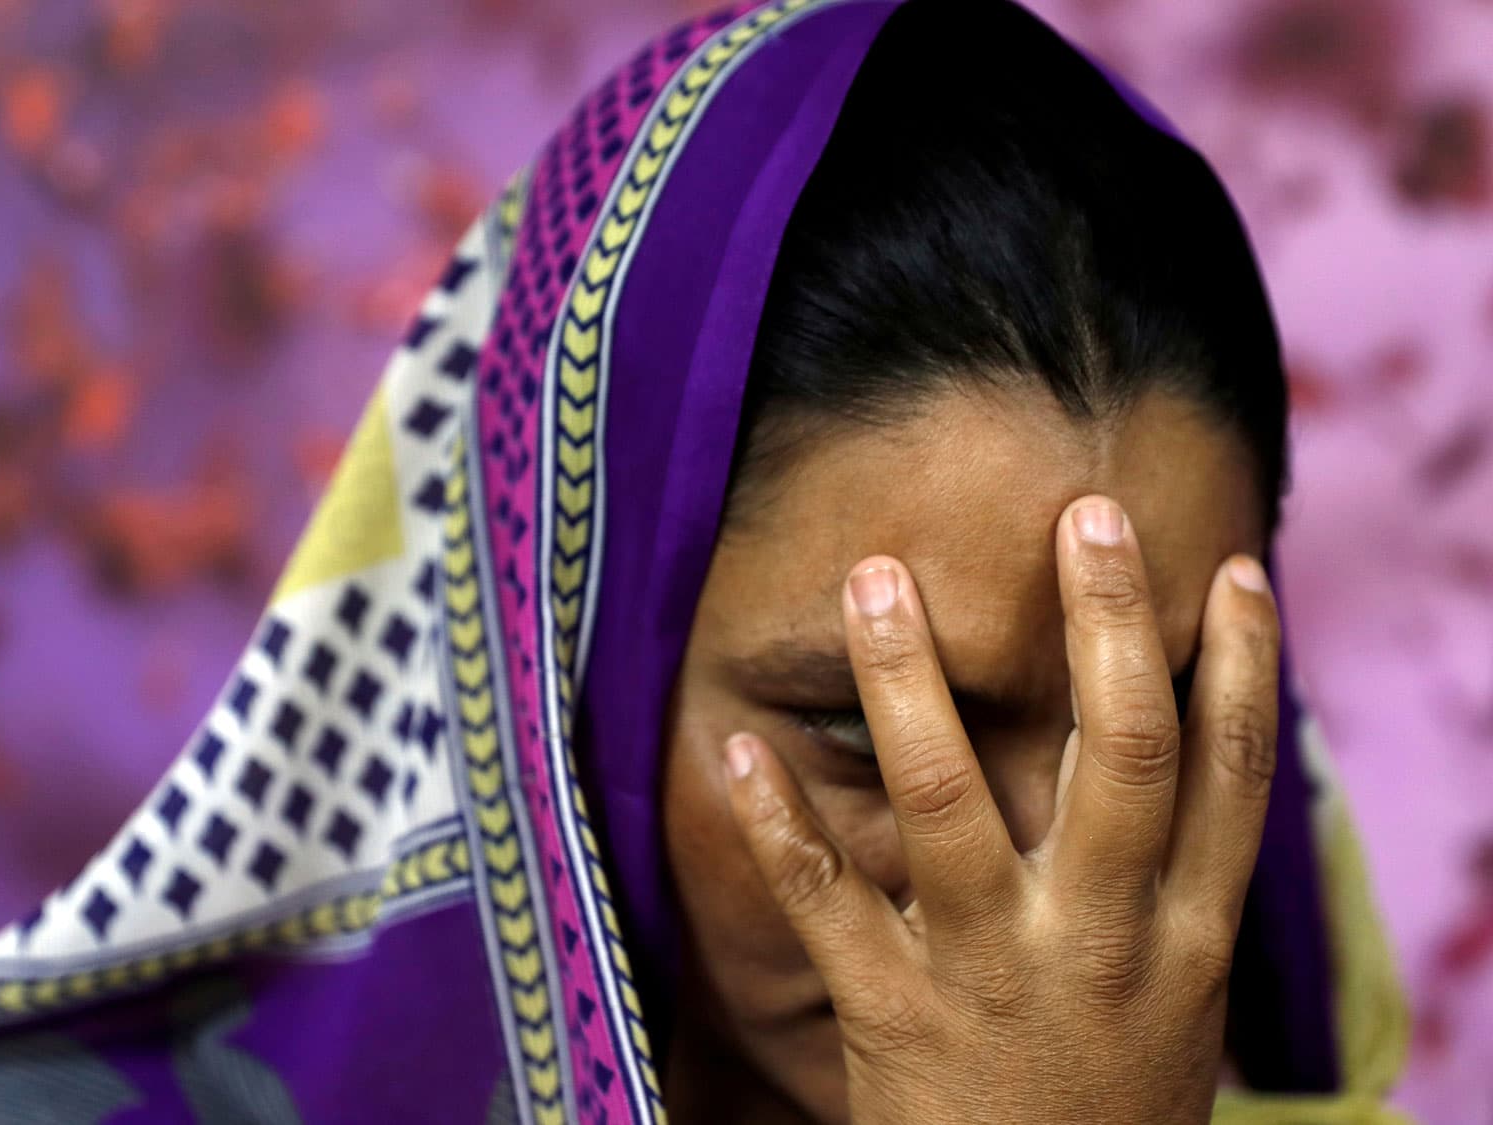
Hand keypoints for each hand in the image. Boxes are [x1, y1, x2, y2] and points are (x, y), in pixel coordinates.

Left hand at [723, 495, 1280, 1124]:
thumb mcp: (1177, 1000)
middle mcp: (1101, 941)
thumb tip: (1178, 750)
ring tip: (876, 580)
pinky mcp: (893, 1013)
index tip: (1225, 566)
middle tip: (1080, 513)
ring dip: (908, 684)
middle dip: (1108, 629)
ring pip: (951, 802)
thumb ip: (1169, 886)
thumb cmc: (1107, 1102)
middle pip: (1125, 758)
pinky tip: (741, 743)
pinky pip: (826, 900)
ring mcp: (992, 973)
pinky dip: (779, 818)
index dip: (1240, 669)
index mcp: (1188, 939)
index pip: (1231, 781)